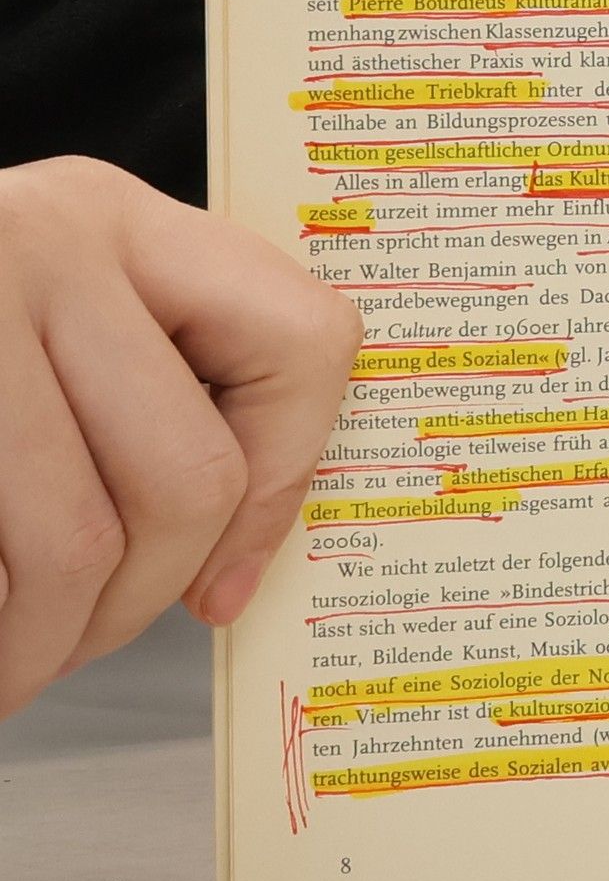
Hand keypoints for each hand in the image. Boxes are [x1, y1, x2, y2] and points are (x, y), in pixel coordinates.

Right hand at [0, 157, 361, 717]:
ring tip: (13, 665)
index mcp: (116, 215)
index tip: (227, 573)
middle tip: (78, 643)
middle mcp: (44, 237)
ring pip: (77, 538)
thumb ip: (143, 392)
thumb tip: (230, 575)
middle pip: (192, 475)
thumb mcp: (42, 319)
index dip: (288, 476)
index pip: (307, 341)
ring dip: (48, 643)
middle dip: (142, 600)